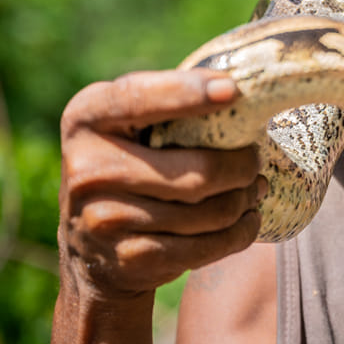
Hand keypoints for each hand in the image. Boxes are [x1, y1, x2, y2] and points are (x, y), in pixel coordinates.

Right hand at [58, 69, 265, 301]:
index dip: (187, 94)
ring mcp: (104, 219)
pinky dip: (240, 232)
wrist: (91, 253)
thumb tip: (238, 85)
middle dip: (243, 166)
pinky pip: (207, 246)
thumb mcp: (127, 126)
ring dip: (246, 199)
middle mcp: (86, 169)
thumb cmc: (129, 165)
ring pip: (210, 212)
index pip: (137, 99)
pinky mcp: (129, 259)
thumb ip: (165, 102)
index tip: (233, 90)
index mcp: (86, 118)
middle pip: (196, 172)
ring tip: (255, 188)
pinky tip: (247, 218)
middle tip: (257, 160)